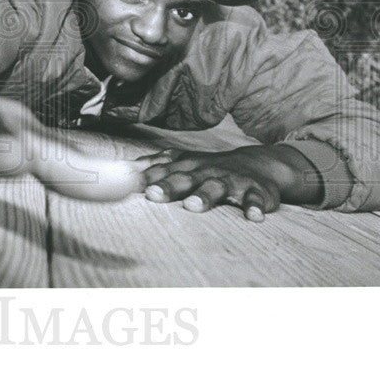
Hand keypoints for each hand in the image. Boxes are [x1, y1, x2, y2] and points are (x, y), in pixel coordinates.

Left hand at [139, 145, 322, 221]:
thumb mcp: (182, 163)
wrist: (257, 163)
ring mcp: (230, 180)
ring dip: (204, 195)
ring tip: (192, 205)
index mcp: (187, 166)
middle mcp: (206, 171)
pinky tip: (253, 216)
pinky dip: (255, 207)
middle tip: (152, 195)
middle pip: (185, 178)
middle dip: (168, 186)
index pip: (162, 171)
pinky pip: (255, 199)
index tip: (127, 185)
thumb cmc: (210, 168)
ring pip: (216, 187)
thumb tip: (123, 169)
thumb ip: (154, 167)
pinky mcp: (255, 191)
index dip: (145, 178)